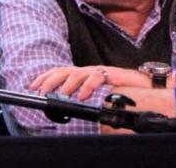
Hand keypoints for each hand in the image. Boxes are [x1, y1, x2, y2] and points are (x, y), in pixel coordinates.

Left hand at [29, 65, 151, 100]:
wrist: (144, 83)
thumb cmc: (118, 88)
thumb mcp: (95, 91)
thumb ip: (81, 94)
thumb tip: (65, 104)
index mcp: (81, 73)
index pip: (58, 71)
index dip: (43, 77)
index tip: (31, 86)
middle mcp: (87, 70)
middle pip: (63, 71)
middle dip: (49, 80)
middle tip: (41, 91)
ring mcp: (98, 71)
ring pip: (77, 73)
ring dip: (66, 85)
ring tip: (60, 95)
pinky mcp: (111, 74)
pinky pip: (96, 78)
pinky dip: (87, 87)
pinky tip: (82, 96)